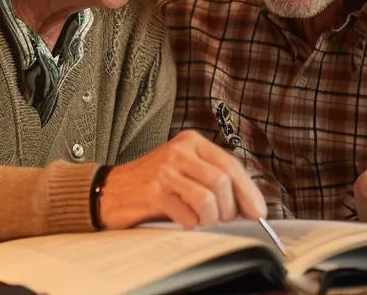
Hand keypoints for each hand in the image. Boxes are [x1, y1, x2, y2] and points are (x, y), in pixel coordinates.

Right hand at [97, 130, 266, 229]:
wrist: (109, 190)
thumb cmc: (152, 185)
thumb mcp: (184, 171)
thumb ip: (212, 180)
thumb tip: (247, 205)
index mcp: (191, 142)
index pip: (230, 164)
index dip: (248, 191)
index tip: (258, 211)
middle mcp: (179, 151)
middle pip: (222, 181)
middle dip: (230, 208)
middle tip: (224, 219)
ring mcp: (165, 170)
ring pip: (209, 198)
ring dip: (212, 218)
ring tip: (203, 221)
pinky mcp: (154, 191)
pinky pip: (188, 213)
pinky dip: (192, 223)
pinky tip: (183, 220)